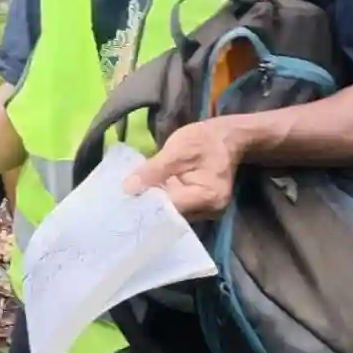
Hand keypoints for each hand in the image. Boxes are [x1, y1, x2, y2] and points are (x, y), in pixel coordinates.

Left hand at [124, 119, 245, 218]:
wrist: (229, 137)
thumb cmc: (205, 140)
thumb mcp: (176, 150)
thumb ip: (153, 171)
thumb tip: (128, 189)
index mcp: (206, 197)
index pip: (169, 209)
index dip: (145, 204)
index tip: (124, 200)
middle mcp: (209, 211)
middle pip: (170, 215)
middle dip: (147, 206)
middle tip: (123, 199)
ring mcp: (207, 211)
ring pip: (172, 212)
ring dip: (154, 203)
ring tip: (132, 196)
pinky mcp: (201, 206)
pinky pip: (177, 207)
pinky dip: (163, 199)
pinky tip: (148, 192)